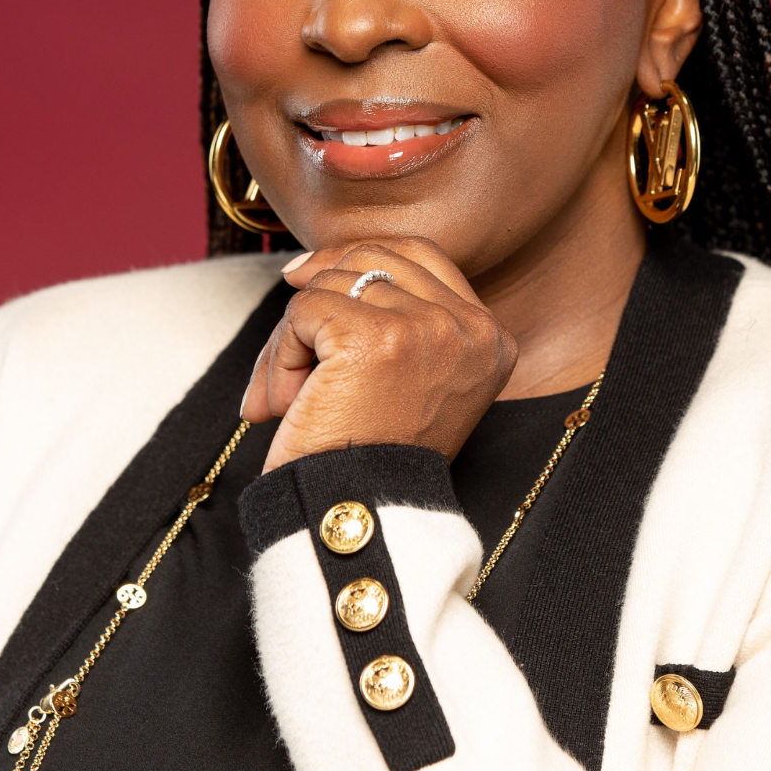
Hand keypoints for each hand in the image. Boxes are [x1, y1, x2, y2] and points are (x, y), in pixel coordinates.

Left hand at [244, 237, 518, 471]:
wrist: (354, 515)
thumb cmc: (370, 456)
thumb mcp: (408, 379)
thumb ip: (390, 316)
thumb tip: (308, 265)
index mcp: (491, 338)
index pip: (421, 255)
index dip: (358, 259)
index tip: (307, 279)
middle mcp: (470, 328)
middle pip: (375, 258)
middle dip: (320, 294)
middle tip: (291, 351)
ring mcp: (425, 328)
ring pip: (332, 285)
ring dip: (293, 341)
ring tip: (293, 399)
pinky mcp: (373, 337)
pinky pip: (302, 310)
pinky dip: (279, 356)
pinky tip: (286, 403)